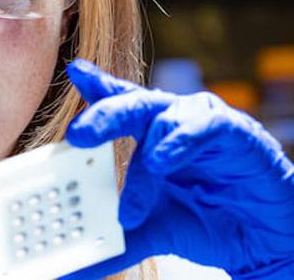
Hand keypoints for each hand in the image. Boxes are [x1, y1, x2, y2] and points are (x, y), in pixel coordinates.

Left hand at [60, 59, 293, 279]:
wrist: (263, 241)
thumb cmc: (203, 221)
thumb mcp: (148, 231)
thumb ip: (109, 243)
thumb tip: (67, 271)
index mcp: (145, 136)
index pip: (116, 103)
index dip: (96, 85)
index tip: (73, 70)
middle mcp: (169, 121)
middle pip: (130, 105)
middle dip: (102, 115)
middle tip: (77, 134)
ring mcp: (200, 122)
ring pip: (163, 119)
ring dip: (146, 158)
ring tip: (138, 193)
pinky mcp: (235, 132)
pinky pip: (205, 126)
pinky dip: (181, 142)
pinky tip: (164, 161)